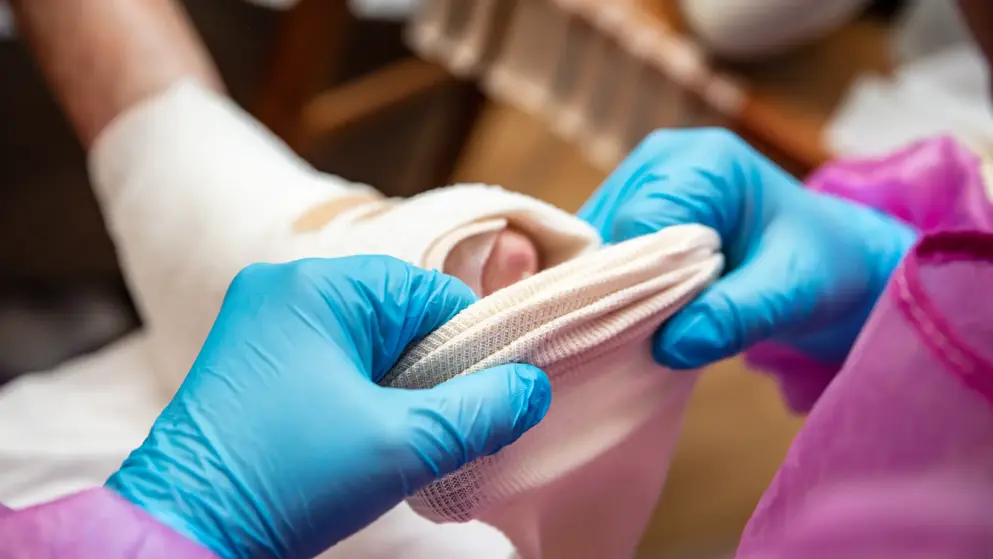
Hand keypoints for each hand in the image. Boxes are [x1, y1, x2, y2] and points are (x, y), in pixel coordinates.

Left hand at [106, 256, 550, 558]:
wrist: (183, 531)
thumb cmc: (287, 478)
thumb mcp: (405, 443)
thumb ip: (483, 409)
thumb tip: (534, 387)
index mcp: (318, 285)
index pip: (430, 294)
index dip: (468, 345)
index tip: (485, 396)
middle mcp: (283, 286)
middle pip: (397, 314)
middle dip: (428, 369)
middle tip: (441, 424)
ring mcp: (258, 320)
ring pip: (363, 337)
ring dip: (394, 383)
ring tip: (400, 435)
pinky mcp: (247, 357)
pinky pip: (326, 355)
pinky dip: (357, 388)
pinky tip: (362, 432)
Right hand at [579, 128, 915, 368]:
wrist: (829, 262)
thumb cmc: (818, 266)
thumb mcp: (790, 293)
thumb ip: (735, 315)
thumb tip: (671, 346)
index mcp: (703, 161)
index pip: (639, 220)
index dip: (639, 278)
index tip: (655, 327)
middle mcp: (661, 160)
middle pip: (608, 228)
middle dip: (624, 286)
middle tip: (649, 335)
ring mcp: (641, 182)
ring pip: (595, 244)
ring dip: (614, 290)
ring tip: (647, 327)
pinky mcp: (630, 210)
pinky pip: (601, 253)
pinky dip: (613, 288)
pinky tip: (636, 315)